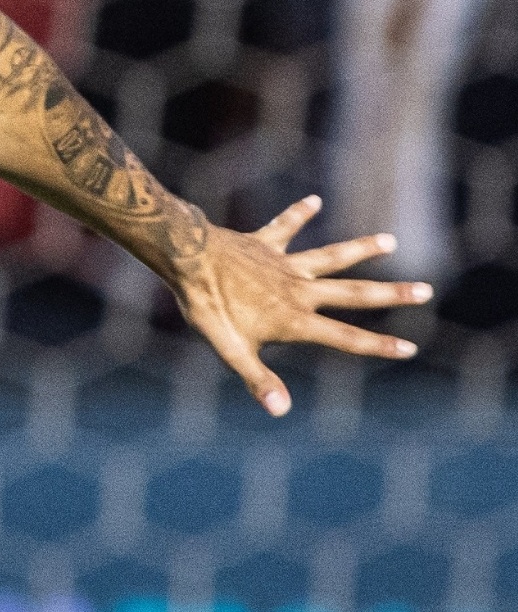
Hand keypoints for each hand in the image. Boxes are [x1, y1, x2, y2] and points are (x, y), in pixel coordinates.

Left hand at [171, 197, 430, 416]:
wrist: (187, 258)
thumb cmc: (207, 307)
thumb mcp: (229, 349)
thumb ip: (257, 379)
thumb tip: (281, 410)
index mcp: (294, 318)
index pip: (344, 337)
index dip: (377, 345)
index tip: (409, 348)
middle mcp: (298, 288)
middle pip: (354, 293)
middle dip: (391, 293)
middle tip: (426, 290)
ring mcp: (284, 262)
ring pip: (331, 256)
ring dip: (360, 248)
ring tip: (390, 241)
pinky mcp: (265, 242)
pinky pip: (286, 226)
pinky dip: (299, 213)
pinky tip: (313, 201)